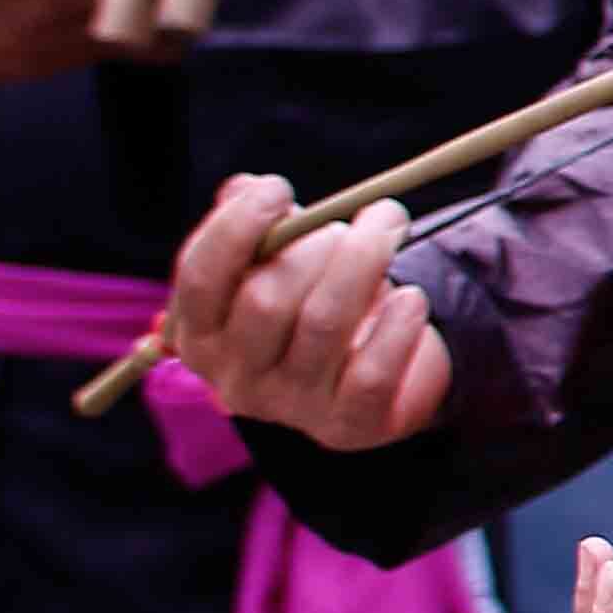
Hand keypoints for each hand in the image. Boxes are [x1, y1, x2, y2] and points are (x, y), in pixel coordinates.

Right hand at [160, 173, 452, 444]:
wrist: (375, 375)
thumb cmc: (315, 302)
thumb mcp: (280, 263)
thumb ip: (258, 226)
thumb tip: (247, 188)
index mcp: (200, 335)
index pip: (199, 279)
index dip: (235, 228)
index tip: (278, 187)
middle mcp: (235, 378)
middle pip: (266, 299)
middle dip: (318, 244)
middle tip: (364, 213)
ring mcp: (290, 406)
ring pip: (323, 324)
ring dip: (364, 264)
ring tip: (391, 228)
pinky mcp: (346, 425)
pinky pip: (371, 374)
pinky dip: (396, 329)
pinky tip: (413, 298)